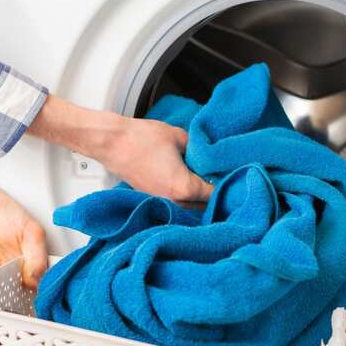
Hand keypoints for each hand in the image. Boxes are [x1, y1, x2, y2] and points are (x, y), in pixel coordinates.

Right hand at [28, 95, 212, 201]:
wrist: (110, 142)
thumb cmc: (139, 139)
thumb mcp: (179, 137)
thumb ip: (199, 148)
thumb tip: (209, 154)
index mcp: (184, 189)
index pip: (215, 195)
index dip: (227, 187)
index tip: (235, 179)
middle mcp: (173, 201)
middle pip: (205, 206)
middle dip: (215, 195)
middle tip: (224, 181)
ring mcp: (162, 202)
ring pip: (190, 208)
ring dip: (200, 198)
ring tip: (207, 182)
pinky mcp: (153, 198)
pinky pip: (177, 204)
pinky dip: (185, 197)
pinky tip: (189, 183)